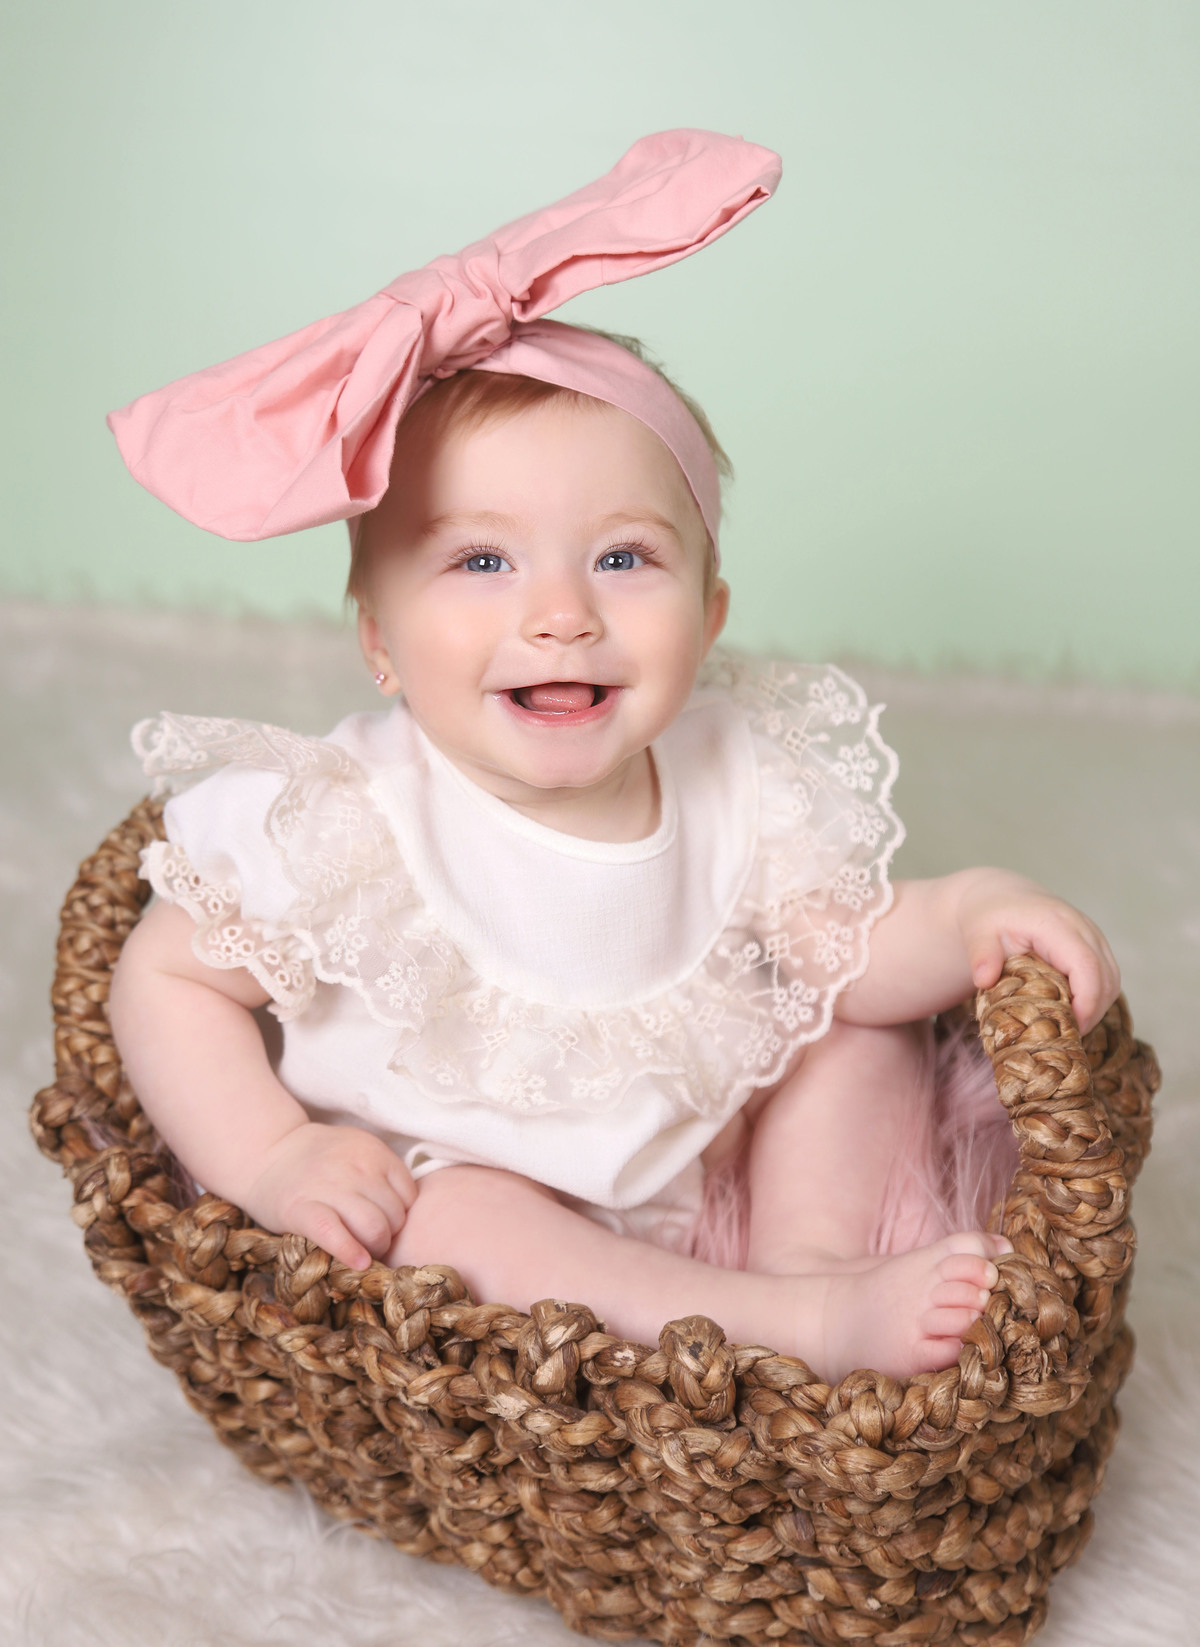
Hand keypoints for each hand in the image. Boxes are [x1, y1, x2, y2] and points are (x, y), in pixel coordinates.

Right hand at [243, 1122, 417, 1269]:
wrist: (268, 1152)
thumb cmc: (319, 1160)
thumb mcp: (357, 1151)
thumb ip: (382, 1174)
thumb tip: (409, 1213)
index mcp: (373, 1150)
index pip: (409, 1195)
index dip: (401, 1216)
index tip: (387, 1223)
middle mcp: (355, 1166)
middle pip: (394, 1216)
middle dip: (388, 1237)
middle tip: (374, 1244)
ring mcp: (329, 1186)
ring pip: (373, 1228)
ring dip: (374, 1248)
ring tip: (365, 1253)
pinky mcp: (302, 1208)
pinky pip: (335, 1235)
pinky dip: (350, 1252)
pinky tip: (357, 1263)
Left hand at [955, 871, 1119, 1033]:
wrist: (1001, 897)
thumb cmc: (989, 917)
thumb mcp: (977, 932)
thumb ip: (981, 955)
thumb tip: (984, 980)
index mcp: (1054, 923)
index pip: (1086, 965)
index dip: (1086, 1000)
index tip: (1071, 1028)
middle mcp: (1081, 926)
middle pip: (1106, 976)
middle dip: (1092, 1011)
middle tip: (1067, 1037)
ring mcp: (1092, 934)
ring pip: (1111, 979)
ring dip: (1096, 1007)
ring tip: (1068, 1027)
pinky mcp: (1094, 944)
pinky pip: (1106, 976)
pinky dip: (1096, 998)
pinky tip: (1072, 1012)